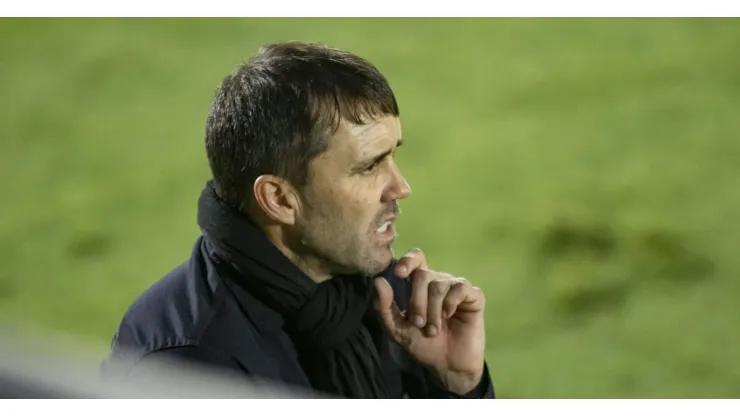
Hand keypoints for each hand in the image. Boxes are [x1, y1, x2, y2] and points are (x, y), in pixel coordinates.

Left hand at [374, 248, 486, 394]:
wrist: (447, 365)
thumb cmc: (423, 345)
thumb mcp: (398, 329)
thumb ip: (385, 307)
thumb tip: (378, 281)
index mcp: (420, 285)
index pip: (416, 259)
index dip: (408, 260)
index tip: (399, 273)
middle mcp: (439, 281)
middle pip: (423, 275)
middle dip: (417, 302)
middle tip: (419, 324)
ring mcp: (456, 287)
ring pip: (439, 285)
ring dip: (433, 310)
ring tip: (433, 329)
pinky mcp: (473, 296)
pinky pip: (460, 288)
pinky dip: (450, 304)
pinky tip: (449, 316)